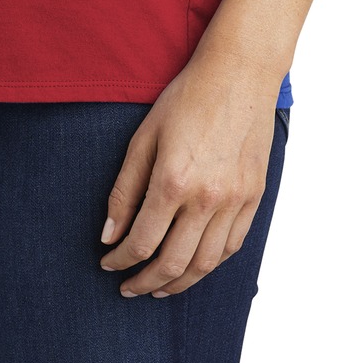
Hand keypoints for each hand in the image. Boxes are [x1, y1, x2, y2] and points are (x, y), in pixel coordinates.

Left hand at [97, 56, 276, 297]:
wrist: (239, 73)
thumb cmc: (187, 97)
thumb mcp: (144, 136)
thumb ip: (124, 189)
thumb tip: (110, 234)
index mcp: (173, 180)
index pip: (142, 241)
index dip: (121, 260)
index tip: (108, 264)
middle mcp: (207, 198)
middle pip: (173, 262)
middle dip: (146, 282)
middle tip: (129, 288)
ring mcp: (235, 201)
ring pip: (206, 264)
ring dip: (179, 283)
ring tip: (159, 287)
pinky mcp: (254, 197)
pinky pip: (232, 246)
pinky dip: (211, 264)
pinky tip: (195, 265)